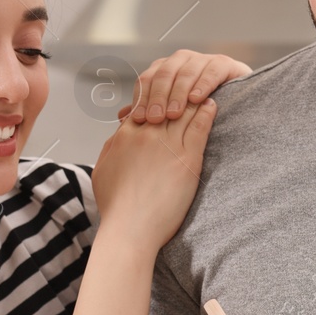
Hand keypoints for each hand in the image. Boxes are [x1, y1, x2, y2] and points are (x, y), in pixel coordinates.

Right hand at [91, 94, 214, 249]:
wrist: (130, 229)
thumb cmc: (116, 207)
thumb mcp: (102, 171)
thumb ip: (111, 147)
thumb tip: (119, 133)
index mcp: (125, 136)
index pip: (144, 107)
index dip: (156, 99)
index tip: (167, 95)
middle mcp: (146, 134)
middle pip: (165, 104)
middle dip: (177, 94)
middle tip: (190, 85)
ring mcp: (166, 145)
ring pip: (184, 112)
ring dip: (194, 99)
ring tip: (205, 90)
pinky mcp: (186, 159)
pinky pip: (199, 127)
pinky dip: (206, 113)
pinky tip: (212, 105)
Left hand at [119, 50, 250, 123]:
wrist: (238, 106)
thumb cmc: (198, 113)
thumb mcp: (172, 115)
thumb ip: (149, 111)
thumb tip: (122, 116)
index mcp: (164, 70)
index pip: (147, 81)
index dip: (141, 100)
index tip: (138, 120)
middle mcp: (181, 61)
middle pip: (163, 75)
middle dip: (158, 98)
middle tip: (155, 119)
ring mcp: (202, 60)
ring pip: (185, 73)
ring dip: (178, 93)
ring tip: (174, 114)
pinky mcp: (224, 64)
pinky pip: (211, 71)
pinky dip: (203, 84)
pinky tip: (197, 99)